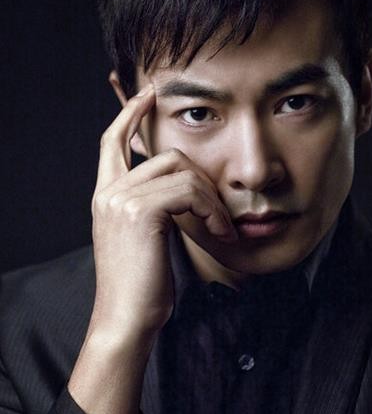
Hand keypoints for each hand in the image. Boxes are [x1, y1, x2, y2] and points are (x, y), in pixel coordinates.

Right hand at [89, 83, 236, 339]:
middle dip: (203, 180)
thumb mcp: (146, 242)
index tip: (150, 94)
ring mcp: (121, 199)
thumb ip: (155, 210)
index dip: (131, 115)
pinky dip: (213, 210)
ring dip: (213, 199)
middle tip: (221, 214)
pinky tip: (221, 232)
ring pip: (182, 170)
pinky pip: (190, 190)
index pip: (113, 141)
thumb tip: (183, 193)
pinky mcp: (140, 211)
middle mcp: (108, 192)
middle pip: (166, 156)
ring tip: (223, 229)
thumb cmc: (142, 288)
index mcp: (106, 196)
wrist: (127, 319)